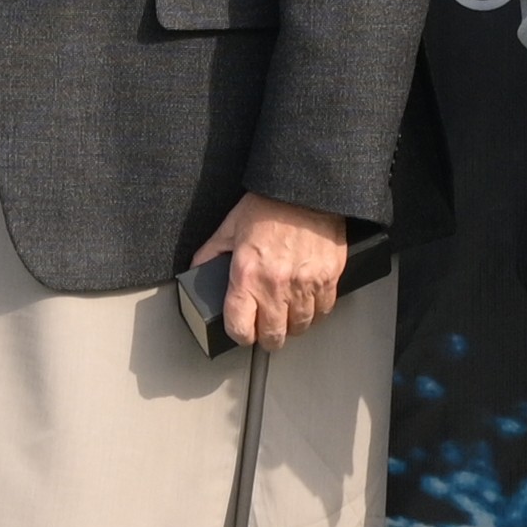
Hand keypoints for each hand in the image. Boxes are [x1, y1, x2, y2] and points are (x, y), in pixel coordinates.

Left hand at [190, 196, 352, 348]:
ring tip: (287, 315)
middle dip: (267, 337)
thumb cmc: (270, 204)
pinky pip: (323, 310)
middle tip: (267, 330)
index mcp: (247, 274)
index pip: (239, 328)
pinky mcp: (328, 277)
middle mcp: (275, 284)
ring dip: (292, 325)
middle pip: (272, 336)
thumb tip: (197, 271)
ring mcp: (304, 284)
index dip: (239, 335)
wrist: (306, 189)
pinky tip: (307, 301)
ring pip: (300, 327)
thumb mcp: (230, 227)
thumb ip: (210, 254)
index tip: (243, 332)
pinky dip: (315, 311)